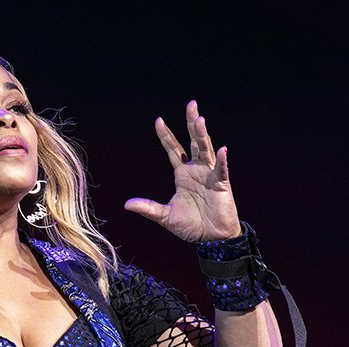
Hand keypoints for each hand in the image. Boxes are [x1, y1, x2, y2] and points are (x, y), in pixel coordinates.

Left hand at [124, 100, 240, 242]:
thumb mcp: (165, 216)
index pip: (173, 150)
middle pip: (193, 142)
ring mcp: (209, 175)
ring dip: (203, 136)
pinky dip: (220, 160)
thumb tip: (127, 204)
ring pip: (206, 150)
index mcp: (182, 174)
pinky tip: (221, 150)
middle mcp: (196, 170)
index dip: (166, 136)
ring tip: (199, 120)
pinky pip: (221, 170)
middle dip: (191, 123)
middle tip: (191, 105)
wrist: (210, 239)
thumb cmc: (191, 226)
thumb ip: (148, 208)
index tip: (158, 120)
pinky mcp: (221, 185)